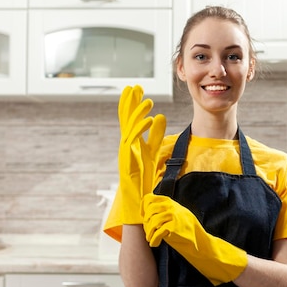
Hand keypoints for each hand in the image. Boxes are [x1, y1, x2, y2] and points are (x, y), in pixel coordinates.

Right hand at [118, 86, 165, 224]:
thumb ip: (156, 135)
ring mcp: (125, 152)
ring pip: (129, 127)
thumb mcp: (153, 151)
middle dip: (129, 102)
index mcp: (130, 141)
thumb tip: (160, 116)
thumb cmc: (144, 177)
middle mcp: (126, 144)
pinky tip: (150, 119)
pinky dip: (141, 129)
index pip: (130, 118)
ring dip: (138, 113)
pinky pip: (134, 141)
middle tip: (135, 86)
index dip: (132, 103)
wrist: (138, 200)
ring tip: (148, 101)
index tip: (137, 88)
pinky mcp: (128, 160)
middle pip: (126, 119)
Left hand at [142, 193, 247, 285]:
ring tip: (150, 239)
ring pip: (153, 221)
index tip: (143, 217)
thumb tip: (147, 212)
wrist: (202, 244)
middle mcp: (173, 207)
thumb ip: (165, 211)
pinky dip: (154, 239)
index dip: (143, 207)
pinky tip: (155, 244)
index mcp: (172, 203)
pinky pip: (158, 232)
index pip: (151, 198)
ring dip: (149, 232)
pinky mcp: (175, 227)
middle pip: (150, 210)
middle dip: (146, 223)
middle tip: (148, 232)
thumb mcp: (177, 216)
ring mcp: (174, 216)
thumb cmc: (186, 232)